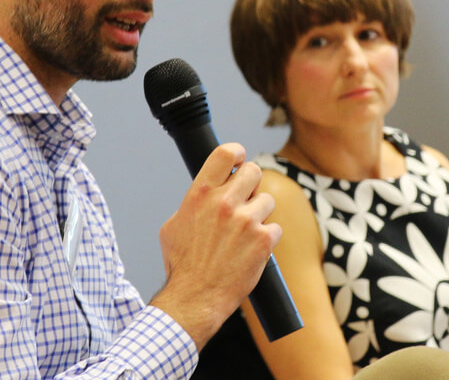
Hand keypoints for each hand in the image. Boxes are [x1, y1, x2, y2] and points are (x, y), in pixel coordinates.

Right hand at [150, 143, 281, 347]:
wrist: (195, 297)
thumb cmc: (182, 264)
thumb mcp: (174, 225)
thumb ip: (194, 202)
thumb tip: (208, 189)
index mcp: (200, 194)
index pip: (225, 153)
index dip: (237, 152)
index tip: (239, 159)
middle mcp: (224, 203)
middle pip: (254, 171)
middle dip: (252, 184)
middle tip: (246, 200)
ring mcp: (246, 221)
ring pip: (267, 200)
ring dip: (260, 214)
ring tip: (246, 232)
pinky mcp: (263, 241)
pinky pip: (275, 228)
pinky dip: (267, 239)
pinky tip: (252, 250)